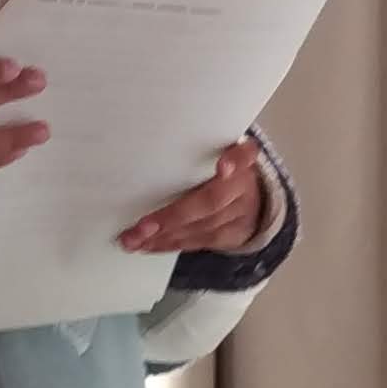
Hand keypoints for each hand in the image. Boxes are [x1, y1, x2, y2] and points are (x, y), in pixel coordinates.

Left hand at [121, 137, 275, 256]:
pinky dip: (170, 244)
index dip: (235, 161)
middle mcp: (243, 186)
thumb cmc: (217, 168)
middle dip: (173, 216)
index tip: (223, 168)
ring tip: (134, 238)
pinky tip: (148, 245)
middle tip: (143, 226)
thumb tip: (145, 142)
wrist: (252, 197)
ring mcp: (239, 213)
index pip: (243, 155)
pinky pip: (198, 242)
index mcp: (241, 157)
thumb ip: (192, 148)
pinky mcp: (231, 235)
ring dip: (164, 235)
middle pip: (212, 201)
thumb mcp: (215, 150)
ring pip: (202, 227)